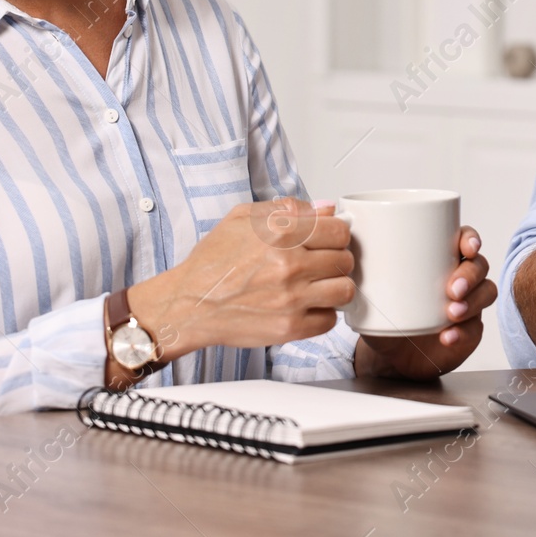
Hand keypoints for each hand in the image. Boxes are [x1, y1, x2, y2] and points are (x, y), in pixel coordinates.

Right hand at [127, 200, 354, 361]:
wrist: (189, 304)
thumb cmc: (213, 263)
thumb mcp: (243, 218)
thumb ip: (288, 209)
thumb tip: (324, 209)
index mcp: (280, 232)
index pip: (339, 230)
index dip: (337, 234)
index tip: (331, 240)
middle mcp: (289, 264)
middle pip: (346, 259)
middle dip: (337, 259)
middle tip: (323, 263)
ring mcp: (291, 298)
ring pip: (345, 290)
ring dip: (336, 286)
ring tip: (320, 285)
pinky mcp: (289, 327)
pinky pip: (330, 321)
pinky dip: (322, 314)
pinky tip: (307, 306)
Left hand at [355, 226, 497, 379]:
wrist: (390, 356)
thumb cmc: (385, 315)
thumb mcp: (371, 291)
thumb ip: (362, 272)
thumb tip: (344, 250)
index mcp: (439, 259)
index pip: (464, 239)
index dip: (470, 239)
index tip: (466, 245)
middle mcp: (457, 277)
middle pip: (478, 265)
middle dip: (470, 274)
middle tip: (452, 289)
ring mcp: (467, 304)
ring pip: (485, 293)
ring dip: (472, 301)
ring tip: (451, 313)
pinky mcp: (469, 331)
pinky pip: (475, 328)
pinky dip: (463, 332)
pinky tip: (447, 336)